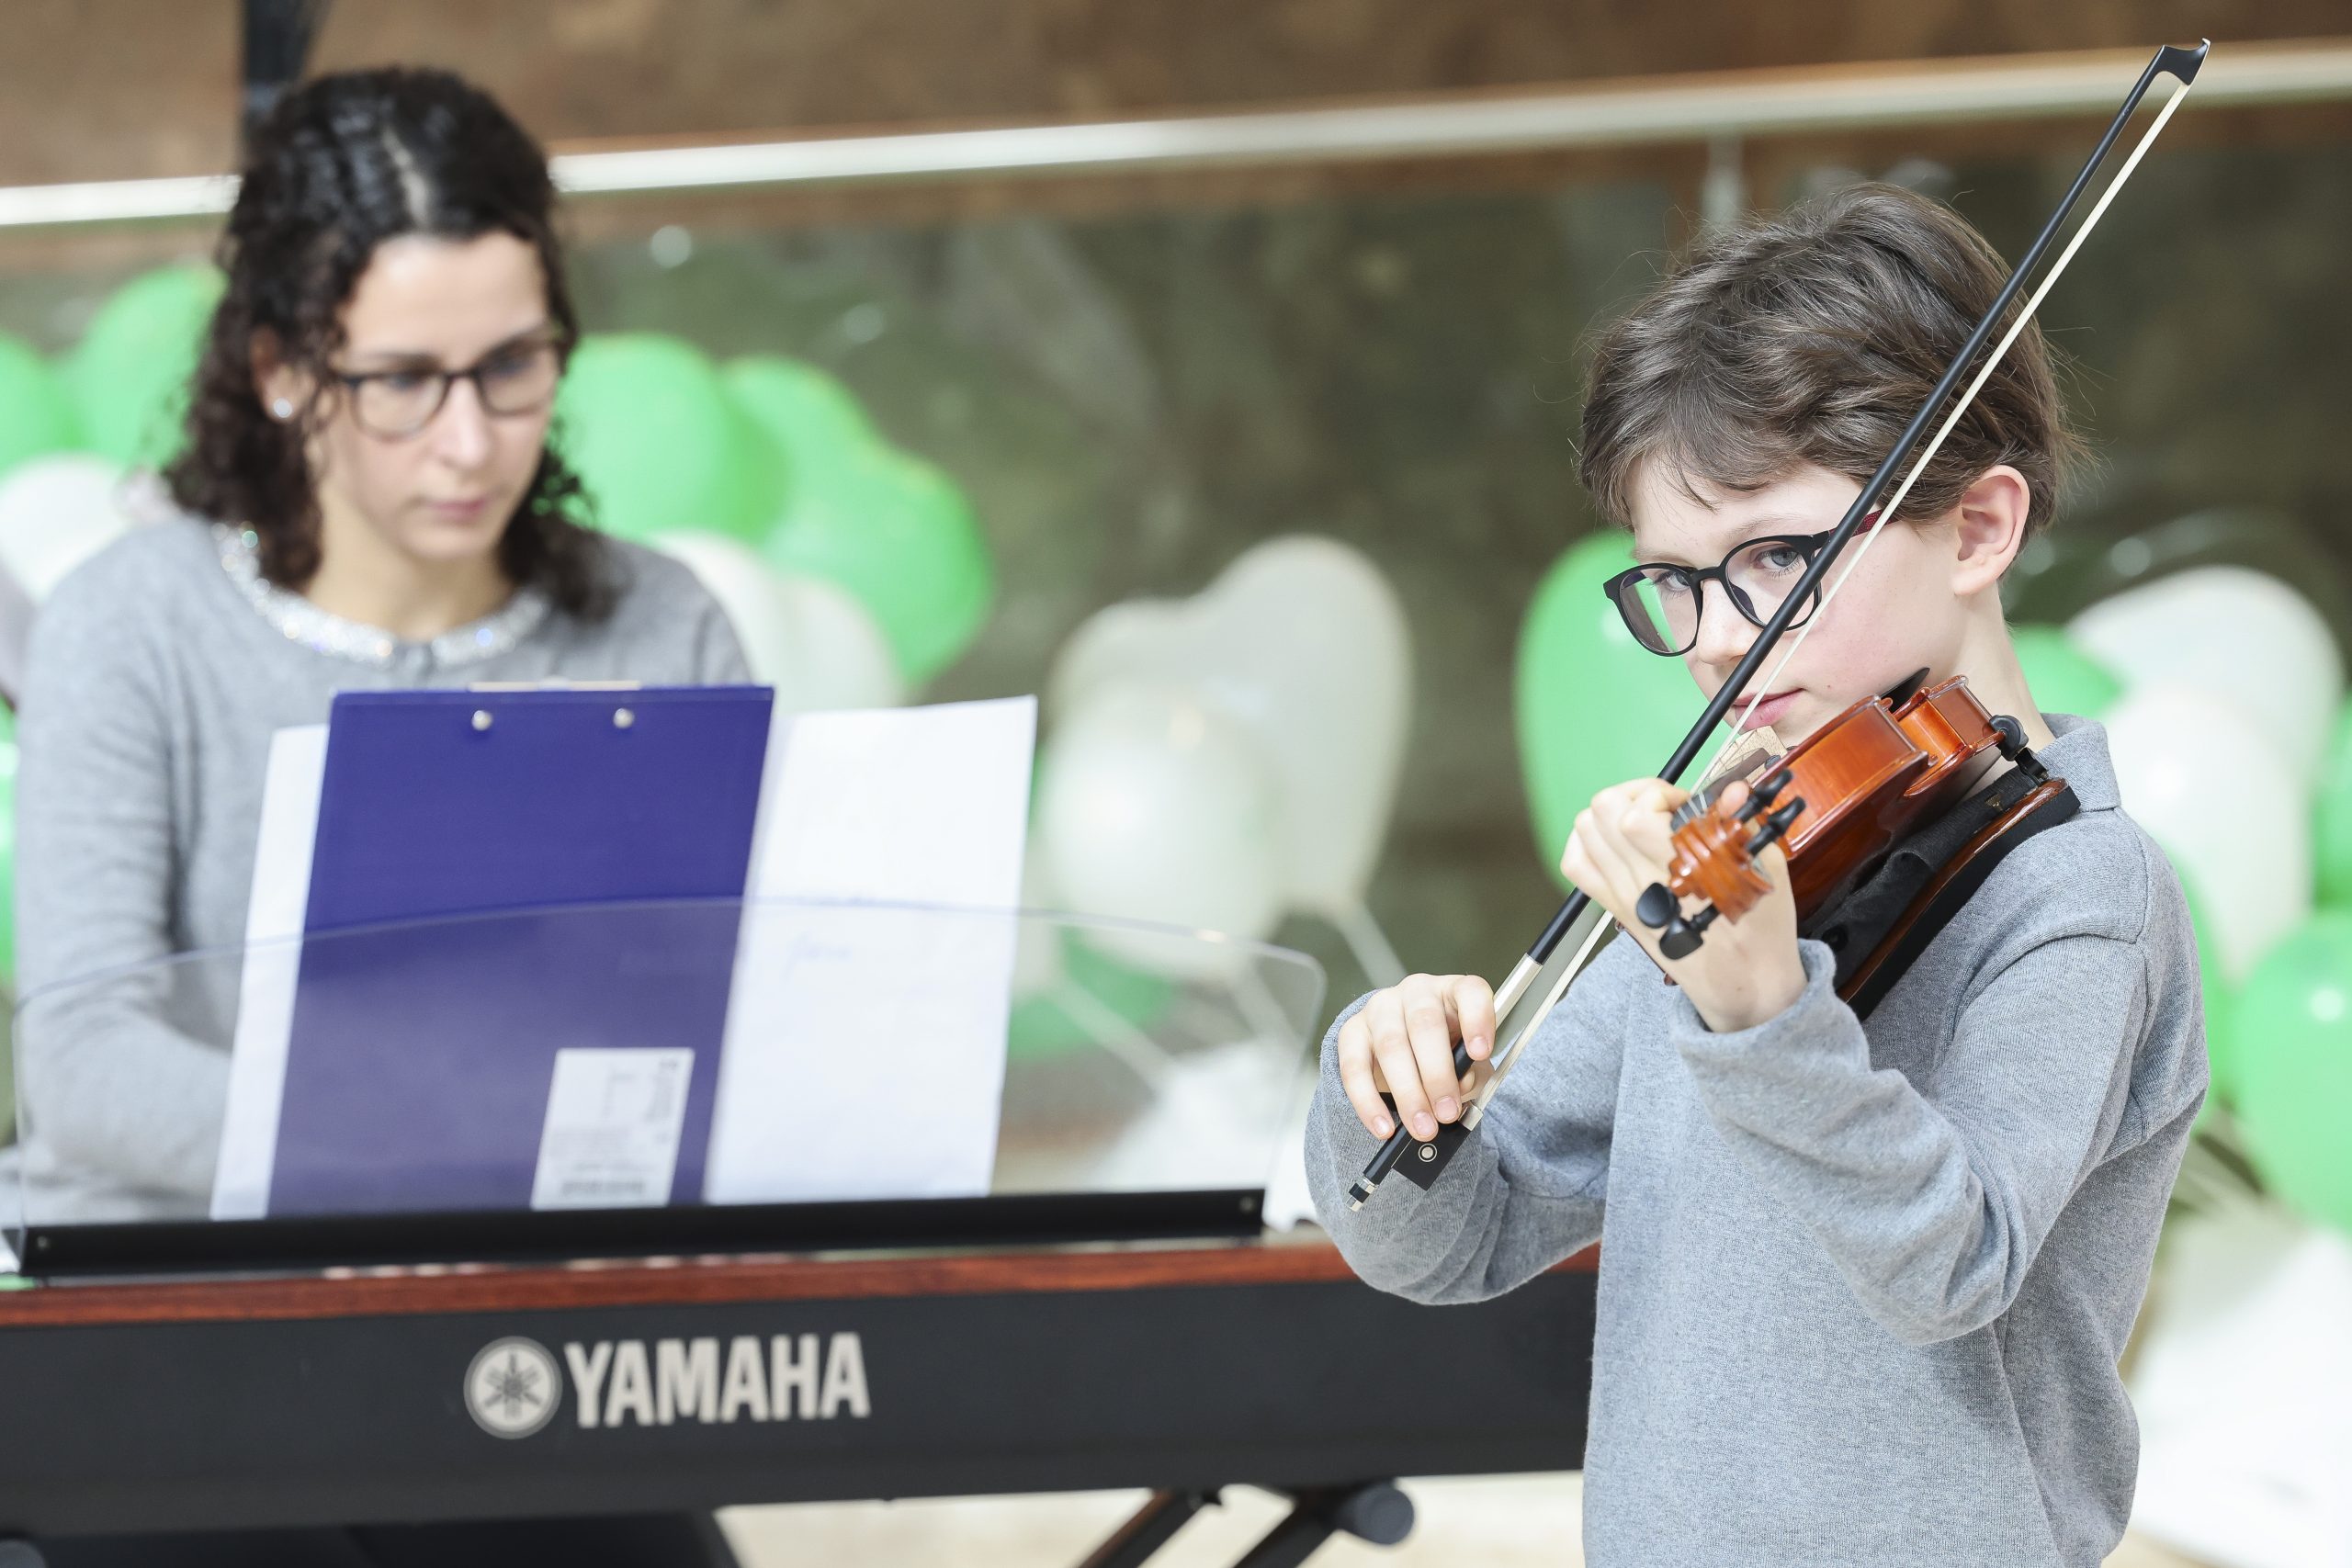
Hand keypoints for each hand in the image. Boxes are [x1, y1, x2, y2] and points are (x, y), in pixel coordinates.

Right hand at [1335, 973, 1495, 1141]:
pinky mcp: (1352, 1032)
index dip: (1477, 1020)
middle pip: (1424, 1024)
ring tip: (1422, 1126)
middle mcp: (1416, 992)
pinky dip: (1369, 1102)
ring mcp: (1380, 1008)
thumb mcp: (1469, 1063)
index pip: (1469, 992)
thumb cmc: (1446, 1052)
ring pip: (1390, 1046)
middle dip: (1437, 1075)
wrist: (1407, 1049)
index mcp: (1453, 992)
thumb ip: (1472, 1075)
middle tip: (1446, 1113)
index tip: (1480, 1053)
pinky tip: (1384, 1127)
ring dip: (1407, 1093)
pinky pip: (1354, 1067)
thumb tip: (1459, 1087)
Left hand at [1559, 776, 1806, 1032]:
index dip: (1661, 795)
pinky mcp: (1616, 910)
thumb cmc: (1761, 929)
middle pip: (1601, 815)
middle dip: (1633, 795)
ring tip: (1644, 821)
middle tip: (1663, 807)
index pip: (1635, 817)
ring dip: (1611, 814)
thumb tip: (1733, 789)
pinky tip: (1616, 841)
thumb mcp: (1766, 870)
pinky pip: (1577, 866)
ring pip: (1584, 833)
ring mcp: (1624, 898)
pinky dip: (1588, 843)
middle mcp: (1642, 884)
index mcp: (1681, 872)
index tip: (1686, 806)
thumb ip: (1742, 824)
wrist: (1745, 986)